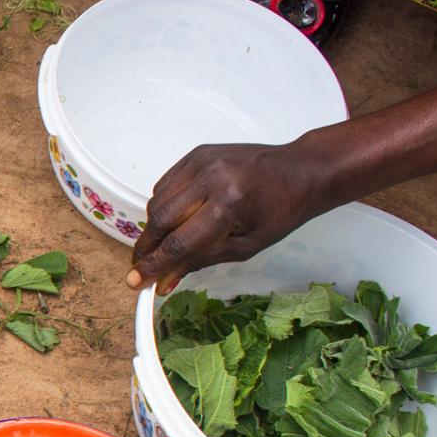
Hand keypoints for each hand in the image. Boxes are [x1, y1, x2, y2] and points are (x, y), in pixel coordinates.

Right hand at [126, 142, 320, 294]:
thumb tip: (163, 282)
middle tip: (141, 267)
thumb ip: (199, 262)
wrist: (299, 171)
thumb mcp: (244, 246)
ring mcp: (200, 162)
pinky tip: (177, 217)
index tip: (136, 282)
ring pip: (157, 202)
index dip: (154, 265)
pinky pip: (165, 185)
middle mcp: (210, 178)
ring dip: (155, 228)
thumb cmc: (280, 212)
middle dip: (147, 248)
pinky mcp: (196, 154)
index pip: (179, 242)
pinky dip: (163, 206)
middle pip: (160, 220)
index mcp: (228, 205)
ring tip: (165, 244)